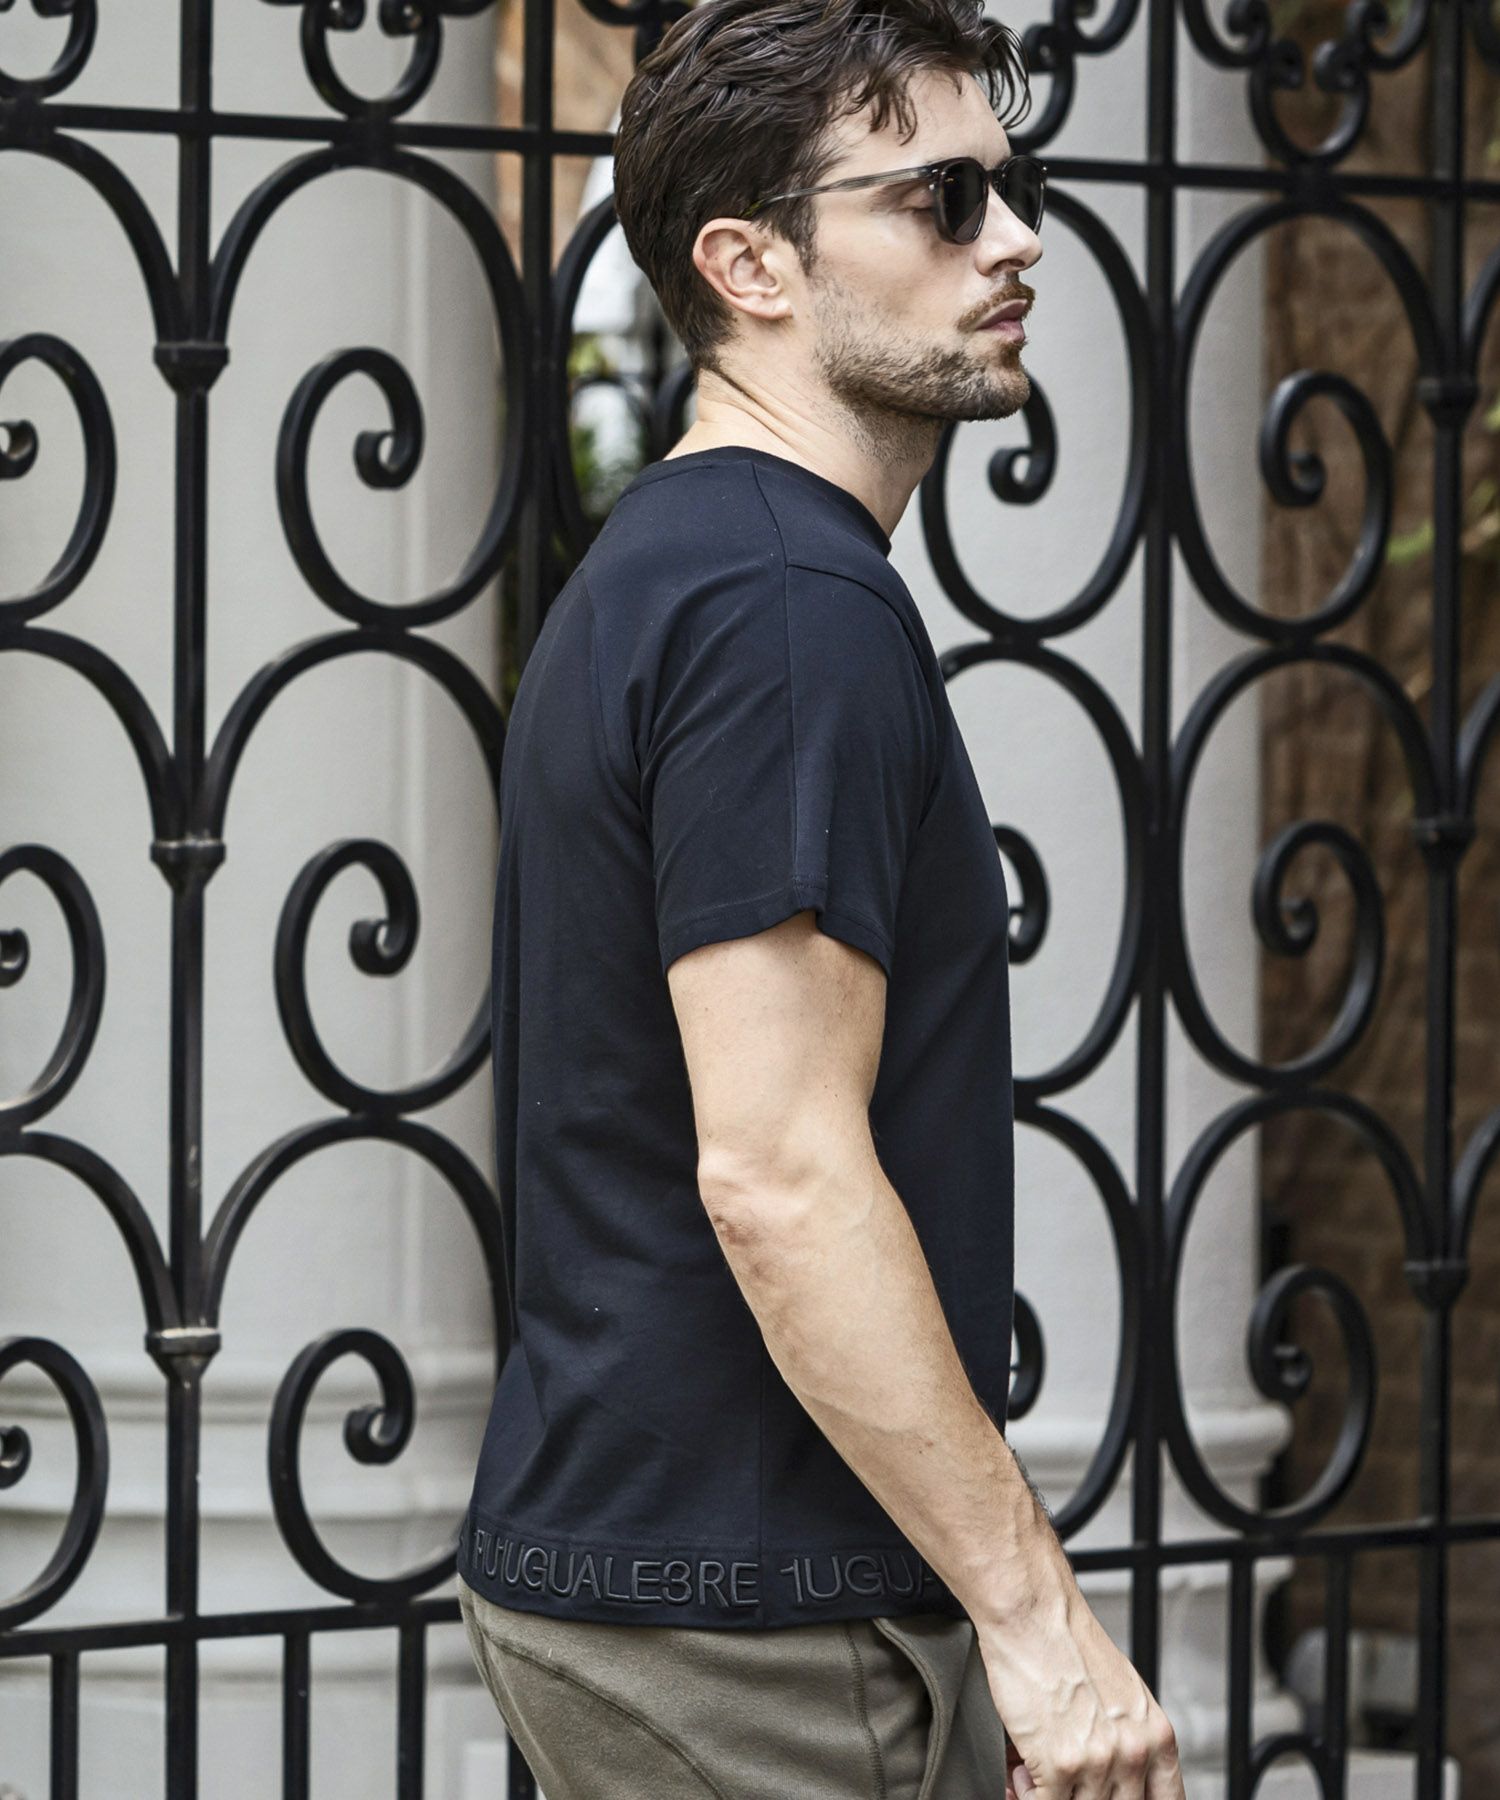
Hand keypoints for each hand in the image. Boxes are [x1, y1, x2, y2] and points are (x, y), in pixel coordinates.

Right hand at [978, 1575, 1184, 1799]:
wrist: (1033, 1613)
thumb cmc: (1068, 1641)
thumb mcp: (1124, 1692)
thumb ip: (1132, 1738)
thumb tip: (1120, 1777)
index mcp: (1157, 1736)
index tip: (1116, 1798)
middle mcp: (1134, 1753)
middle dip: (1086, 1798)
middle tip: (1068, 1786)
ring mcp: (1099, 1763)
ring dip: (1055, 1797)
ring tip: (1039, 1776)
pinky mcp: (1059, 1765)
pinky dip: (1029, 1795)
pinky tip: (1022, 1772)